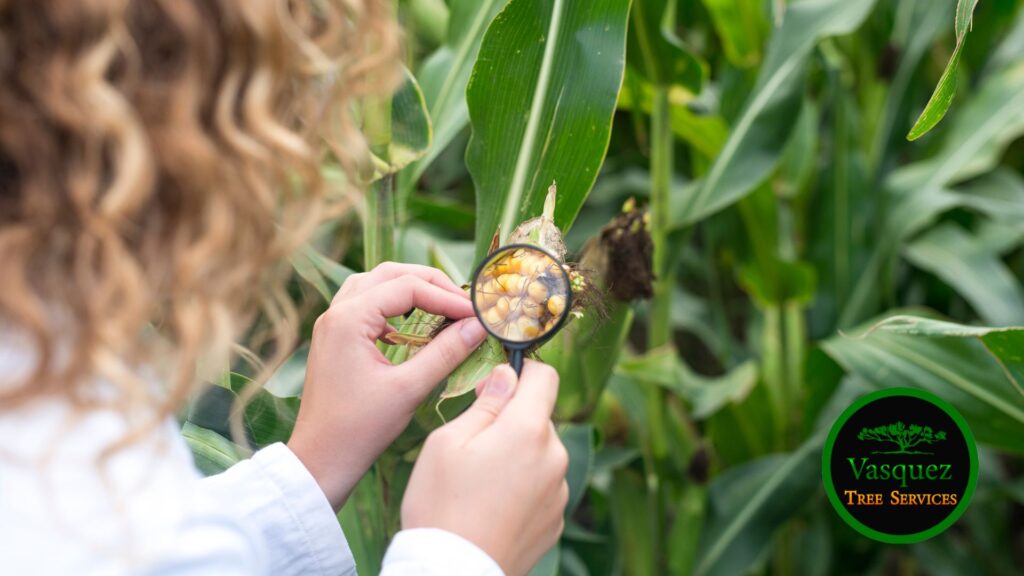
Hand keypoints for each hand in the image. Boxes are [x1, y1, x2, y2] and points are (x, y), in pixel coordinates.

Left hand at [288, 262, 487, 509]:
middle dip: (430, 284)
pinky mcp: (335, 339)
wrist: (320, 460)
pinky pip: (366, 305)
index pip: (408, 287)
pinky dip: (394, 307)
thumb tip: (477, 326)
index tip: (476, 314)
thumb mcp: (409, 389)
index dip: (447, 297)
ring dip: (410, 289)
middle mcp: (337, 313)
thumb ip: (445, 353)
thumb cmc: (359, 429)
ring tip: (442, 306)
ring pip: (376, 284)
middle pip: (390, 275)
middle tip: (463, 303)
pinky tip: (414, 327)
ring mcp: (333, 324)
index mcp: (349, 319)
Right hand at [400, 361, 569, 575]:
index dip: (520, 373)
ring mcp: (558, 490)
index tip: (494, 387)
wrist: (453, 572)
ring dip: (519, 454)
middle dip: (512, 420)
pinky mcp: (556, 518)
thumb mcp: (448, 442)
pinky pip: (542, 485)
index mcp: (528, 430)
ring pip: (541, 453)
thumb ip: (485, 403)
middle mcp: (554, 457)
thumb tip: (506, 376)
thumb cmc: (441, 505)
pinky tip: (493, 505)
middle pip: (540, 418)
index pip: (546, 377)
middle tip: (474, 443)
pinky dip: (523, 486)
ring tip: (481, 482)